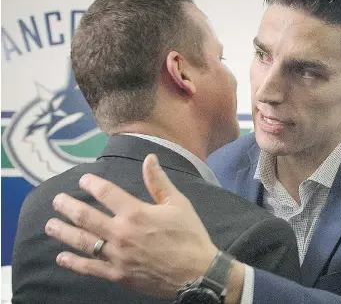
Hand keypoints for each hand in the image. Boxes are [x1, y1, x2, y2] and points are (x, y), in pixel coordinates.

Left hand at [45, 154, 217, 298]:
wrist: (197, 272)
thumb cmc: (189, 235)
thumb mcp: (178, 204)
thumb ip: (158, 182)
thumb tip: (149, 158)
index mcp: (136, 213)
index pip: (106, 193)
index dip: (92, 184)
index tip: (83, 180)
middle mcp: (121, 233)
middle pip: (86, 217)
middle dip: (68, 207)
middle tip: (57, 201)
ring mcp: (117, 256)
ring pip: (83, 242)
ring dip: (63, 232)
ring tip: (50, 224)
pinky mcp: (118, 275)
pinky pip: (90, 268)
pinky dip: (74, 262)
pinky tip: (61, 257)